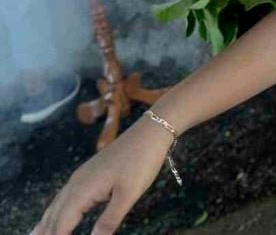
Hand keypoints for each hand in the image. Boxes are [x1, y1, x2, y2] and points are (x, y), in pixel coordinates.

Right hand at [33, 119, 172, 234]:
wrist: (149, 132)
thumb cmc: (141, 162)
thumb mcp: (128, 194)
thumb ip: (109, 220)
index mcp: (82, 190)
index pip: (61, 225)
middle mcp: (75, 183)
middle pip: (54, 216)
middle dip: (46, 233)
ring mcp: (80, 177)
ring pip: (56, 205)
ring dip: (46, 223)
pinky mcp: (88, 174)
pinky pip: (65, 197)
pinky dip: (55, 211)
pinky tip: (56, 215)